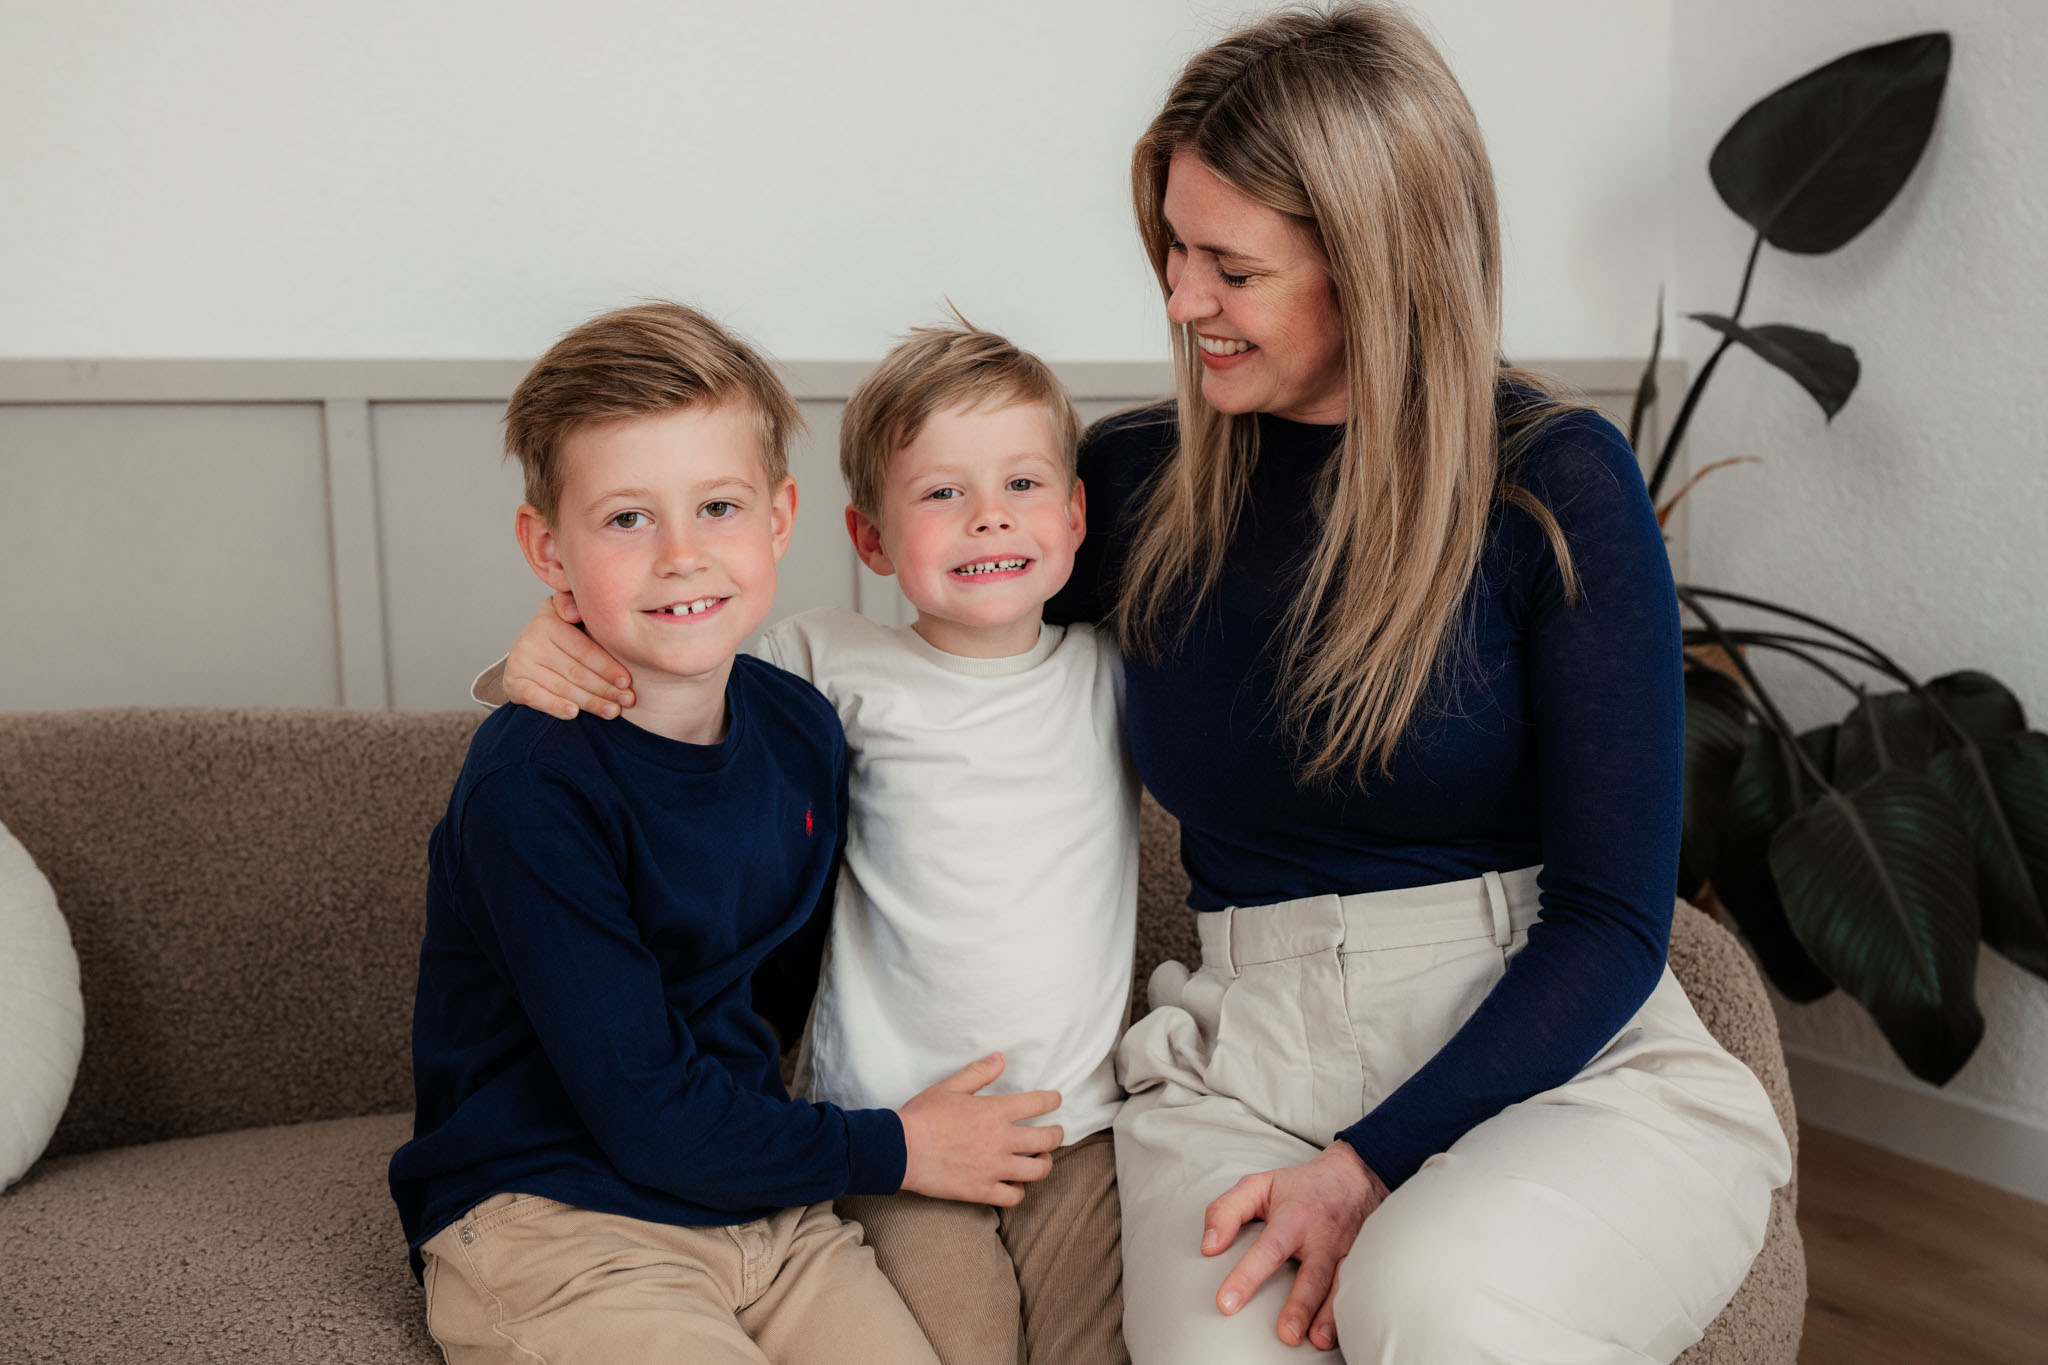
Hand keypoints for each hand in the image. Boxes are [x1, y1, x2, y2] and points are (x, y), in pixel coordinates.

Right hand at [503, 593, 633, 719]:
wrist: (530, 654)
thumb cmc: (563, 637)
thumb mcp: (570, 615)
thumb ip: (577, 608)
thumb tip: (575, 613)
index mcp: (549, 619)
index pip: (584, 649)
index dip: (607, 667)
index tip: (626, 681)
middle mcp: (531, 639)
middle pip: (576, 671)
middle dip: (605, 688)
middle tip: (626, 700)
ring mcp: (520, 662)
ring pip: (562, 687)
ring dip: (590, 702)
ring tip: (612, 711)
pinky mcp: (513, 682)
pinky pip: (536, 697)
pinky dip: (555, 706)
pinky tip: (573, 713)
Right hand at [897, 1053, 1062, 1205]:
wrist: (900, 1150)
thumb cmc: (922, 1115)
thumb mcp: (950, 1086)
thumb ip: (979, 1073)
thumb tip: (1000, 1058)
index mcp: (995, 1111)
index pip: (1039, 1103)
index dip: (1053, 1100)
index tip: (1055, 1100)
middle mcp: (1001, 1140)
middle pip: (1048, 1139)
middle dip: (1057, 1134)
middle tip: (1055, 1132)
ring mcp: (994, 1168)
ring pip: (1038, 1170)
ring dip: (1044, 1163)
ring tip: (1041, 1159)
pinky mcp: (982, 1190)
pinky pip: (1014, 1196)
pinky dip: (1018, 1190)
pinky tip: (1014, 1183)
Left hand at [1204, 1140, 1389, 1350]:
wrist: (1353, 1177)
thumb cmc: (1299, 1187)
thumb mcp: (1257, 1186)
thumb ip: (1226, 1211)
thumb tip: (1208, 1247)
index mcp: (1292, 1219)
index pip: (1267, 1250)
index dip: (1246, 1277)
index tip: (1226, 1303)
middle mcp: (1321, 1238)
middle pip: (1311, 1274)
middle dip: (1299, 1306)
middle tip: (1285, 1334)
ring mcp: (1343, 1254)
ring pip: (1338, 1286)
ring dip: (1328, 1315)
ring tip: (1316, 1340)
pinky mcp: (1359, 1264)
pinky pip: (1356, 1290)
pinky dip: (1349, 1312)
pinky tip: (1339, 1334)